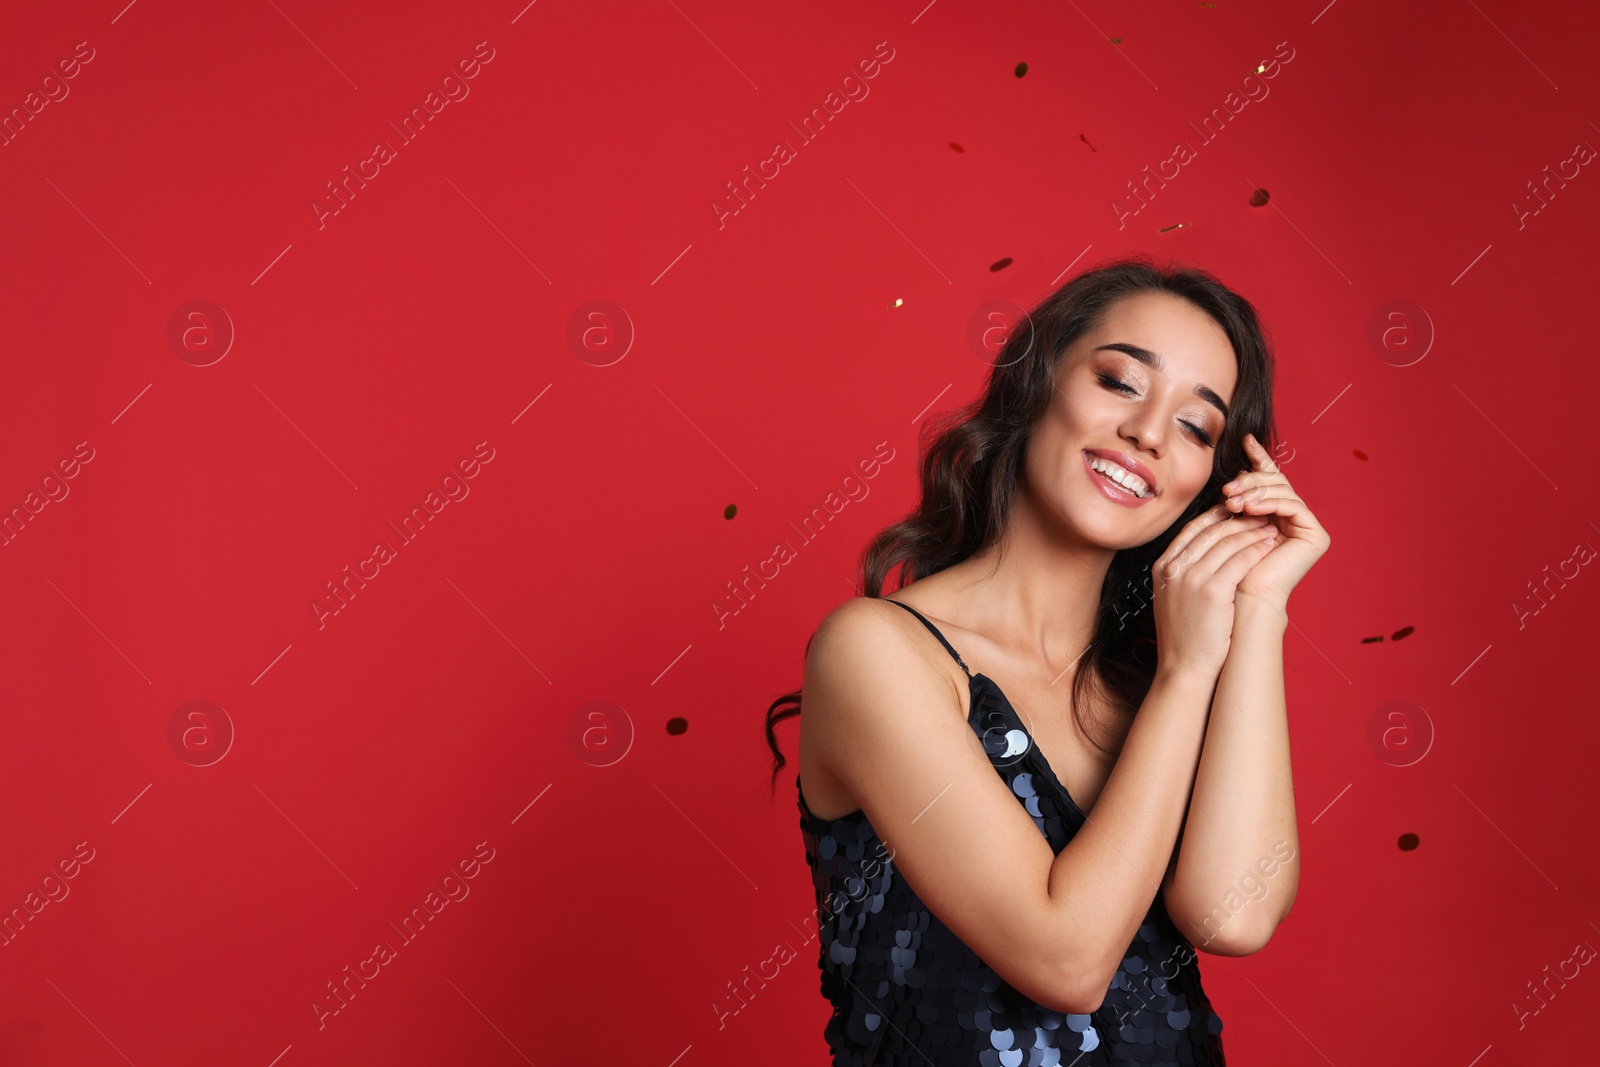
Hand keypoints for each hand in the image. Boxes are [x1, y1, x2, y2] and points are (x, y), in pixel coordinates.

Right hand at [1150, 503, 1278, 677]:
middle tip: (1259, 515)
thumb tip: (1206, 551)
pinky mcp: (1213, 590)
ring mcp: (1192, 578)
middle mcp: (1174, 569)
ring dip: (1252, 531)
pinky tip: (1269, 545)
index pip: (1192, 529)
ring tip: (1268, 527)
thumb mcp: (1173, 596)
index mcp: (1162, 567)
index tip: (1235, 512)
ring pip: (1228, 541)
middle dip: (1238, 519)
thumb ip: (1184, 572)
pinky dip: (1256, 548)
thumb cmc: (1183, 635)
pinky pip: (1240, 559)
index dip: (1216, 516)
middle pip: (1211, 530)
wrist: (1183, 667)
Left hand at [1221, 434, 1332, 614]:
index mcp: (1275, 515)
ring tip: (1233, 501)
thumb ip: (1236, 502)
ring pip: (1284, 491)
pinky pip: (1293, 505)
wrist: (1239, 602)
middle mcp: (1294, 520)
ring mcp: (1307, 528)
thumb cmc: (1227, 569)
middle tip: (1226, 490)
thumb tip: (1236, 476)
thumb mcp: (1228, 526)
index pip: (1269, 480)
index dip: (1260, 458)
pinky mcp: (1316, 536)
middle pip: (1276, 483)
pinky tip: (1249, 508)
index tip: (1245, 440)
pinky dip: (1270, 502)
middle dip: (1250, 481)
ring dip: (1256, 491)